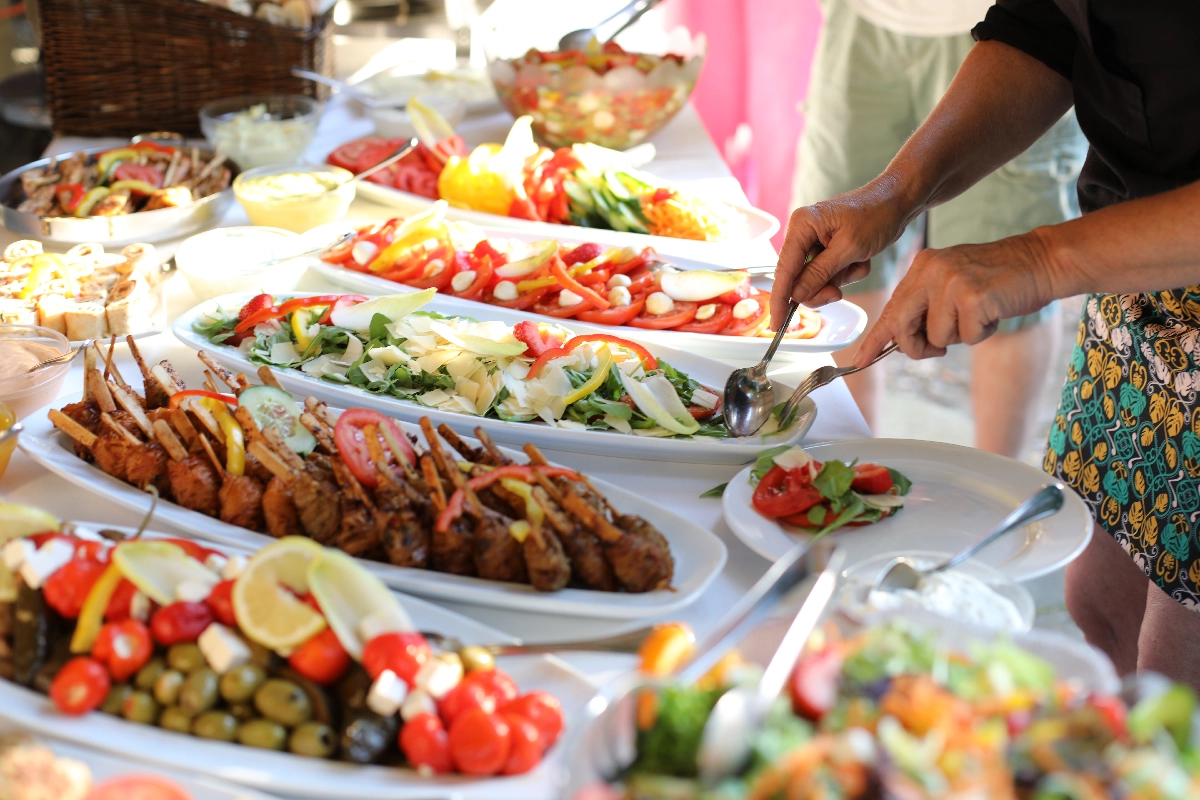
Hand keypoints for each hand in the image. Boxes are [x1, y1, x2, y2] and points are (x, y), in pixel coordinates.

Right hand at [770, 178, 912, 325]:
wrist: (898, 201)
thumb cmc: (877, 215)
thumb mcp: (849, 248)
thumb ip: (820, 273)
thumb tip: (796, 296)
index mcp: (802, 226)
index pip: (784, 270)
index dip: (780, 300)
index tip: (777, 325)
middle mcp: (804, 234)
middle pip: (799, 279)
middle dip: (821, 288)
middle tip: (837, 293)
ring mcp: (816, 243)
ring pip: (817, 280)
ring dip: (840, 279)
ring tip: (857, 263)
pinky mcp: (829, 250)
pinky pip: (832, 275)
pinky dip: (849, 273)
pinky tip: (862, 258)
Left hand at [853, 234, 1056, 366]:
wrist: (1041, 261)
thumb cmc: (997, 280)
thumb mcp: (953, 285)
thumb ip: (926, 307)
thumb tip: (901, 341)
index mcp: (922, 266)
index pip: (892, 307)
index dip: (876, 337)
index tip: (860, 358)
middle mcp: (931, 270)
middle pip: (902, 325)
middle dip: (915, 346)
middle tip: (936, 348)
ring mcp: (951, 282)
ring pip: (937, 336)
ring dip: (960, 336)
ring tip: (980, 313)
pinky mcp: (973, 297)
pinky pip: (966, 337)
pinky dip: (981, 334)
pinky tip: (993, 313)